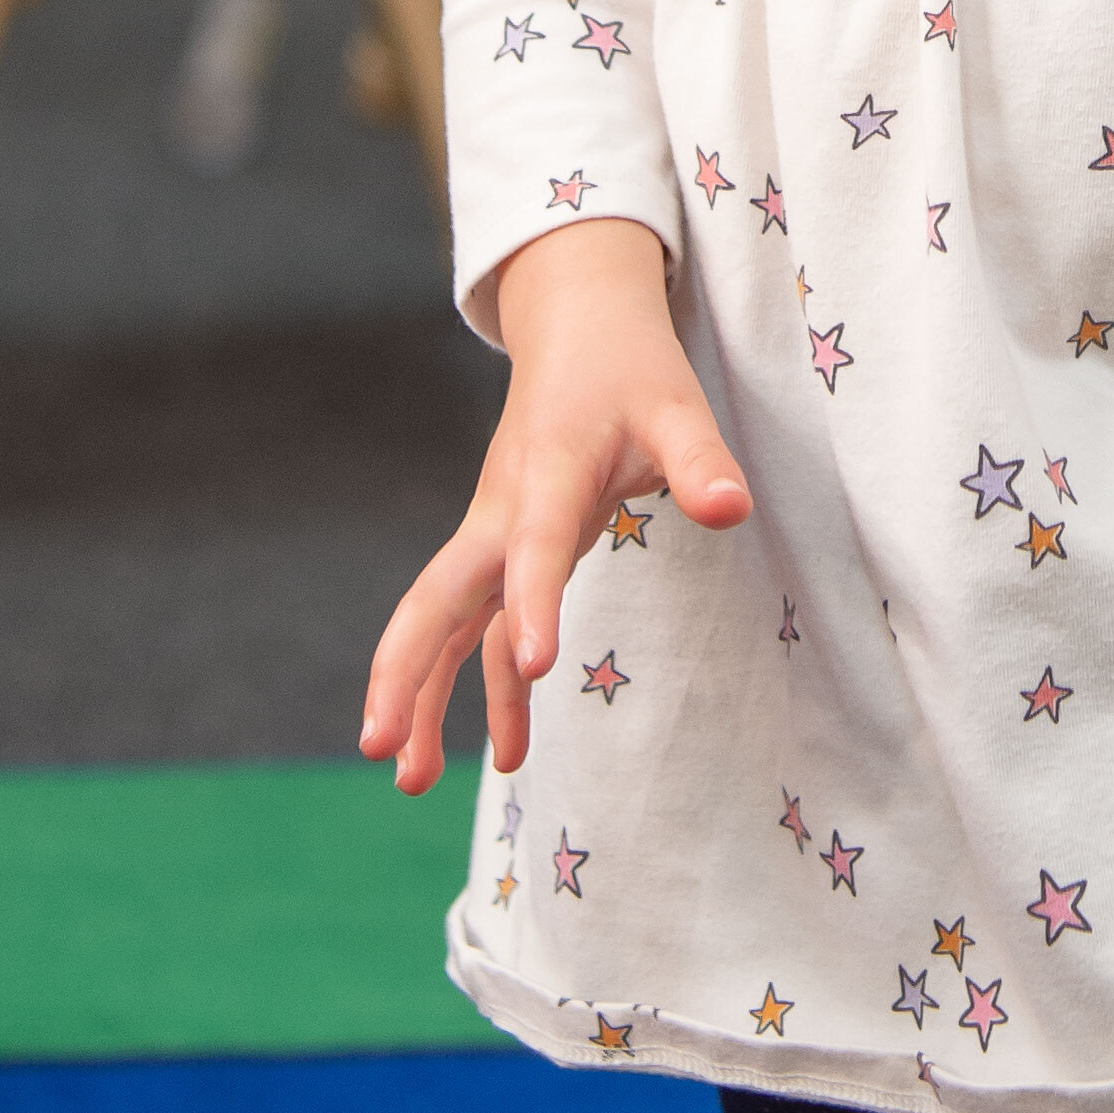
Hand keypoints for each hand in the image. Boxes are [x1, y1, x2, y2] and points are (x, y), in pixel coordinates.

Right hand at [358, 220, 749, 791]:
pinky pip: (479, 629)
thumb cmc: (631, 370)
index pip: (536, 549)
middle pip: (438, 598)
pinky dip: (478, 685)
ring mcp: (495, 537)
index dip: (534, 604)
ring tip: (410, 782)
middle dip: (406, 671)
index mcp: (547, 475)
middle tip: (380, 748)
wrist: (579, 330)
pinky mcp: (505, 553)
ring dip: (423, 695)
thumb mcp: (676, 405)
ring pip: (444, 623)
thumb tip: (734, 509)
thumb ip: (700, 460)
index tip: (537, 667)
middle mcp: (502, 514)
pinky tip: (507, 754)